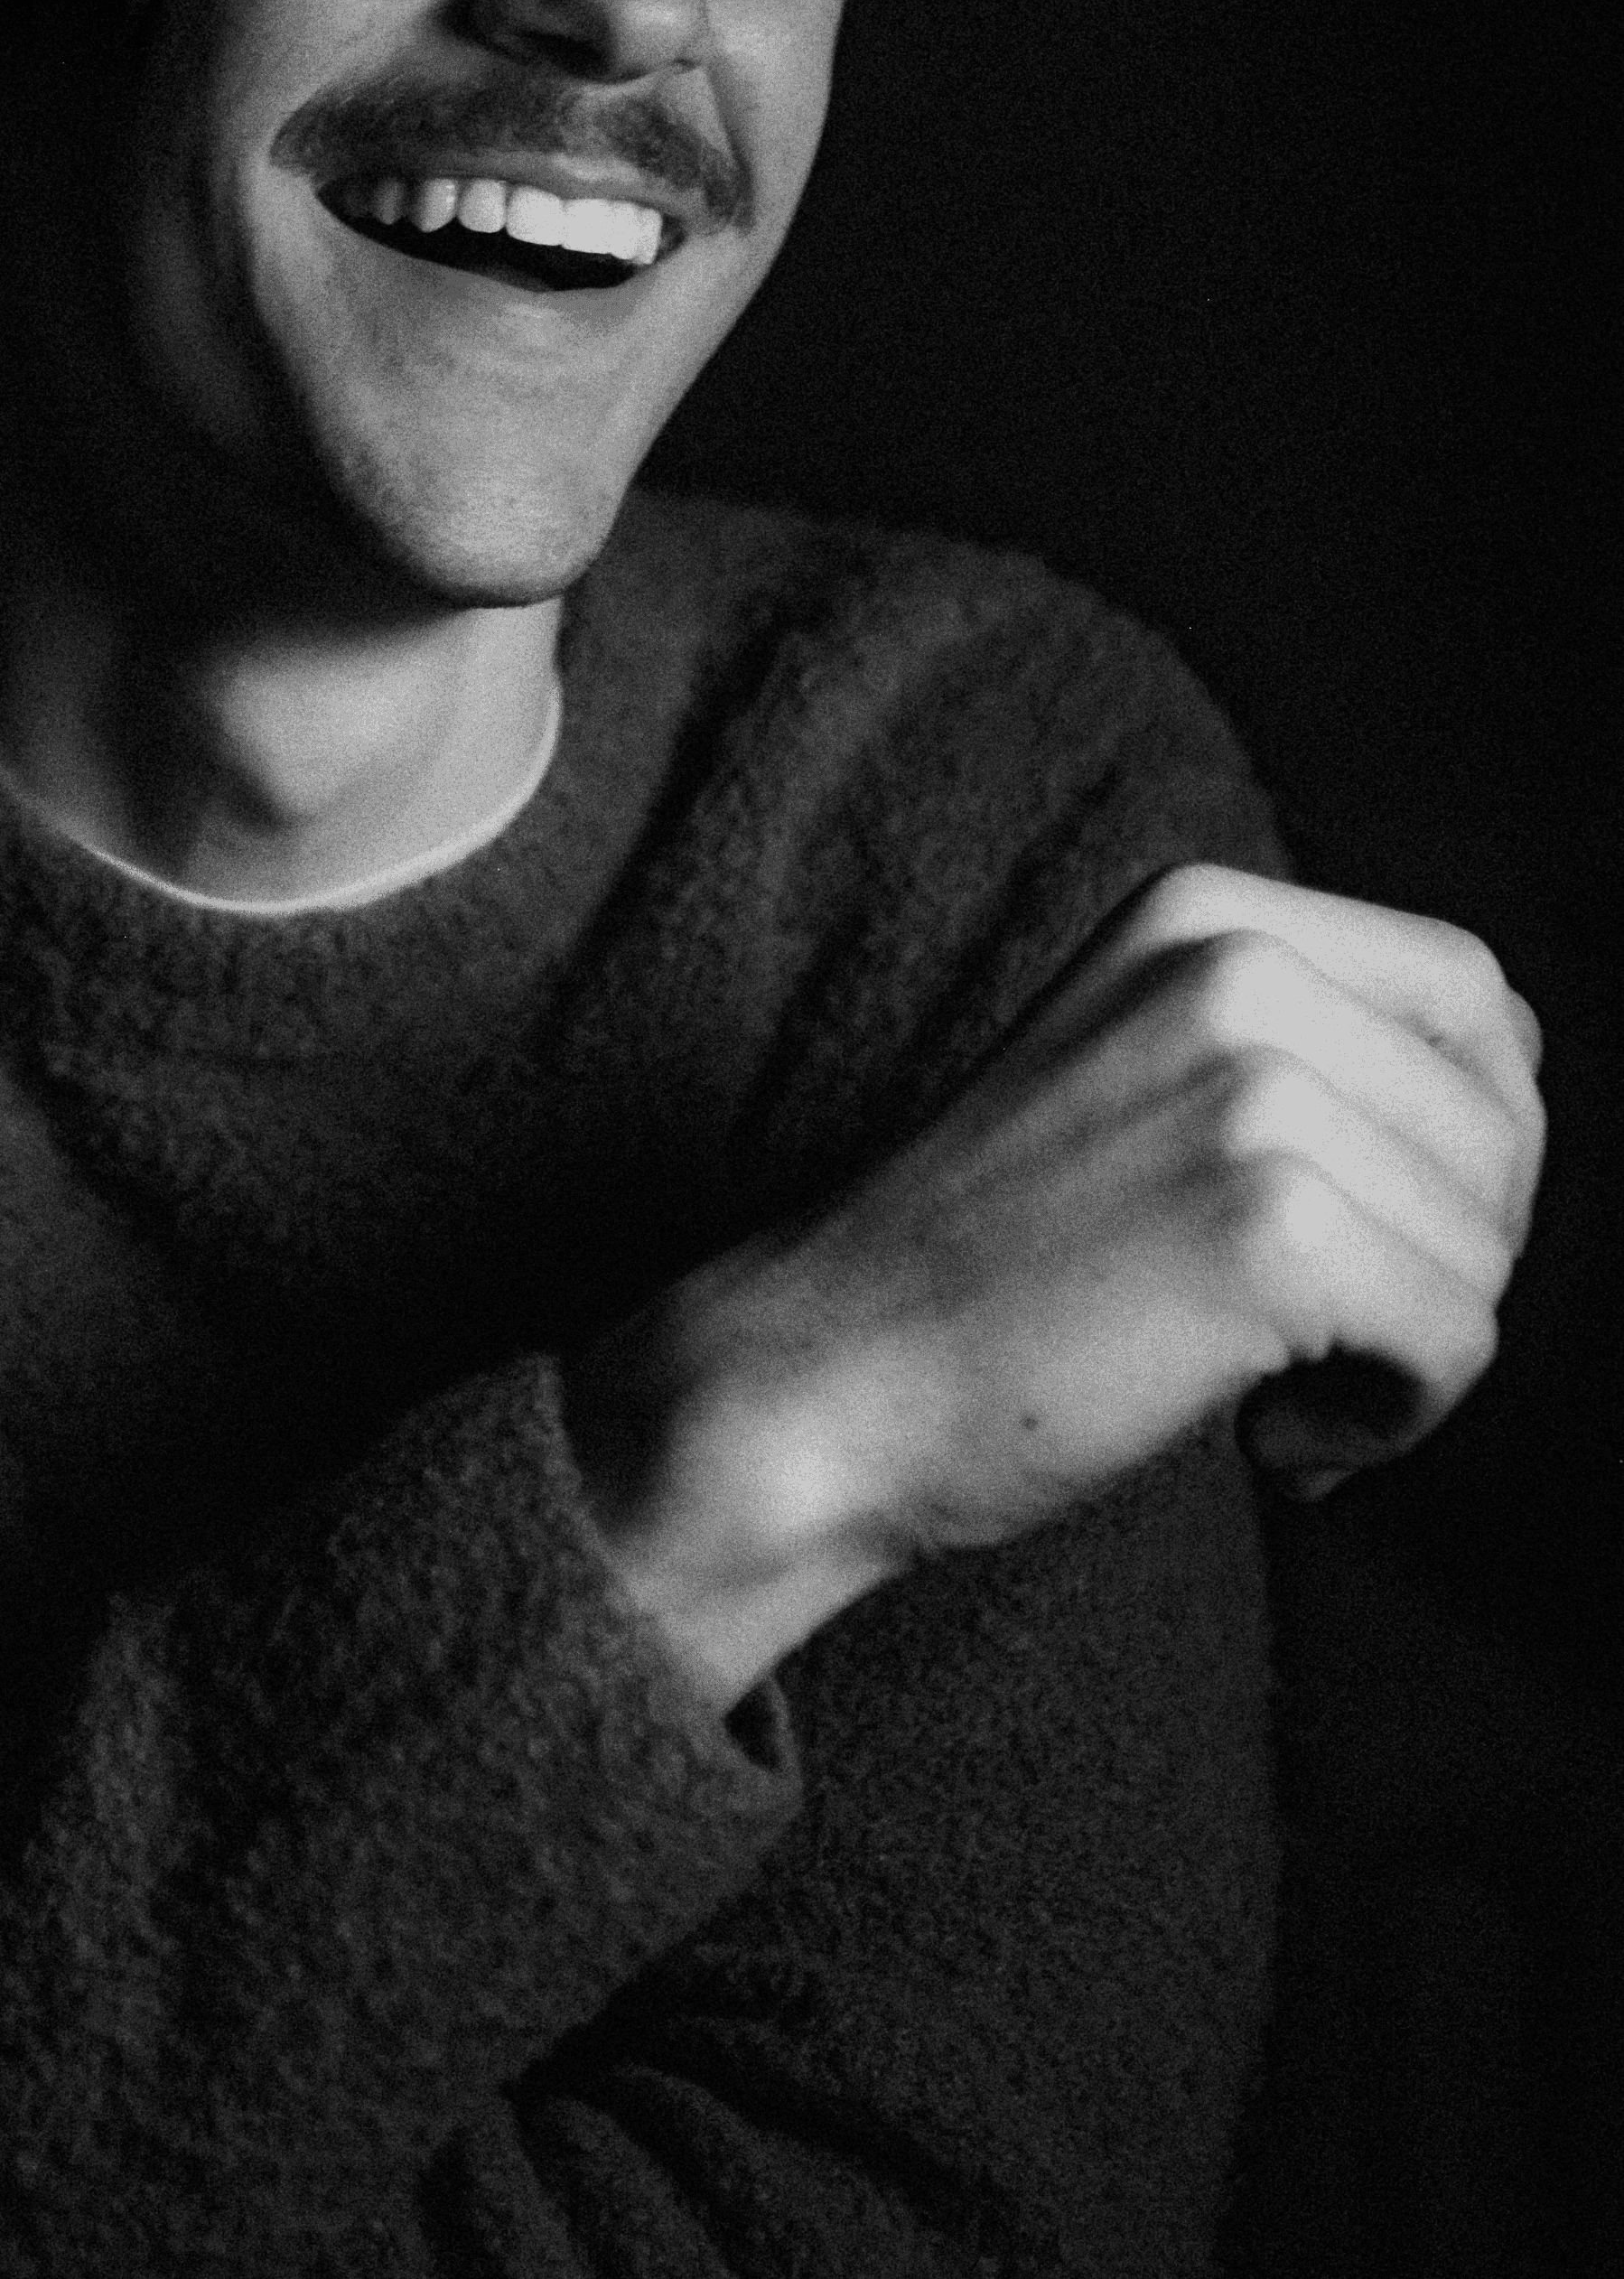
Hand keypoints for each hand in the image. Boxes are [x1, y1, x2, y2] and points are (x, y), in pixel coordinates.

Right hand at [562, 865, 1543, 1712]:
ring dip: (1405, 1354)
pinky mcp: (1271, 1229)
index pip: (1474, 998)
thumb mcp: (1140, 1071)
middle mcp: (1235, 966)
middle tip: (1306, 1337)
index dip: (1467, 1141)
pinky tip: (1271, 1436)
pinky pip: (1457, 1341)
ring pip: (1485, 1248)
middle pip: (1500, 1129)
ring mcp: (1251, 1088)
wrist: (829, 1375)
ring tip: (1263, 1383)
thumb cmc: (990, 1265)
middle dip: (1442, 1258)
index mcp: (1203, 911)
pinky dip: (1391, 1421)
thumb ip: (1298, 1047)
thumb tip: (1518, 1105)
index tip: (1368, 1238)